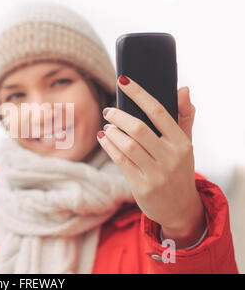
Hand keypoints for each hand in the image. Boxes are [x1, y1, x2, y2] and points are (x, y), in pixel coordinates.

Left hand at [97, 75, 205, 248]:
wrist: (180, 208)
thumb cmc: (179, 169)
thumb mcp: (186, 145)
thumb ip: (184, 117)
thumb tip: (182, 89)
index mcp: (182, 143)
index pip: (159, 111)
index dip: (139, 94)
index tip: (123, 81)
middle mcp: (171, 157)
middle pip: (139, 128)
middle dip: (119, 116)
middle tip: (109, 110)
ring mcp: (156, 174)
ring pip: (127, 145)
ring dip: (112, 132)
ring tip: (107, 126)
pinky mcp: (142, 186)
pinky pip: (120, 161)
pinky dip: (109, 146)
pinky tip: (104, 138)